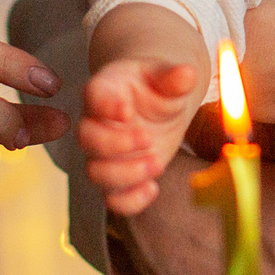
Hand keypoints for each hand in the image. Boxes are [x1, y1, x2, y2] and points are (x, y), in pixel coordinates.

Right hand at [79, 56, 202, 214]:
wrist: (159, 106)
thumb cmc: (156, 88)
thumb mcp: (167, 78)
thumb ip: (175, 77)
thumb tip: (187, 74)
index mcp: (105, 90)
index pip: (92, 95)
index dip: (104, 105)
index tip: (125, 110)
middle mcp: (96, 123)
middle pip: (87, 139)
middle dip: (117, 144)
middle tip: (149, 140)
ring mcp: (103, 154)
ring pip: (95, 173)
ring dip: (126, 174)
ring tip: (157, 163)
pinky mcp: (117, 178)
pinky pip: (112, 199)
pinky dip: (130, 201)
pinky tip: (153, 188)